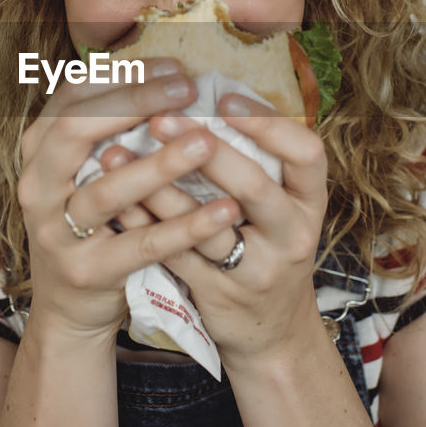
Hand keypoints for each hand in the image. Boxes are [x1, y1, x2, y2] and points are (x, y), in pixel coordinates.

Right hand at [16, 59, 237, 343]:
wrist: (70, 309)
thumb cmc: (93, 224)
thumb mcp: (84, 172)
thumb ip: (110, 129)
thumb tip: (171, 73)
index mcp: (38, 152)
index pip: (72, 95)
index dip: (122, 75)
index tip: (173, 66)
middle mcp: (38, 186)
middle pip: (76, 129)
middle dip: (135, 103)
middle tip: (189, 90)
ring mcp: (59, 232)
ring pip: (108, 191)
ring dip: (161, 164)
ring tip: (208, 142)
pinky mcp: (89, 272)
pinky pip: (142, 244)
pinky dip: (186, 227)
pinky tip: (226, 210)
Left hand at [102, 93, 329, 363]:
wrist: (272, 333)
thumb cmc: (269, 248)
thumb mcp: (283, 207)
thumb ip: (257, 160)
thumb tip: (204, 94)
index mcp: (311, 203)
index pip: (307, 153)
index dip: (268, 123)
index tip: (223, 98)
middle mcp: (292, 236)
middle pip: (255, 187)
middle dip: (207, 148)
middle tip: (161, 116)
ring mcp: (256, 271)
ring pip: (207, 226)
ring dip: (159, 186)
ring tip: (115, 151)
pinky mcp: (218, 295)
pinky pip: (175, 255)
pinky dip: (143, 224)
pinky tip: (114, 199)